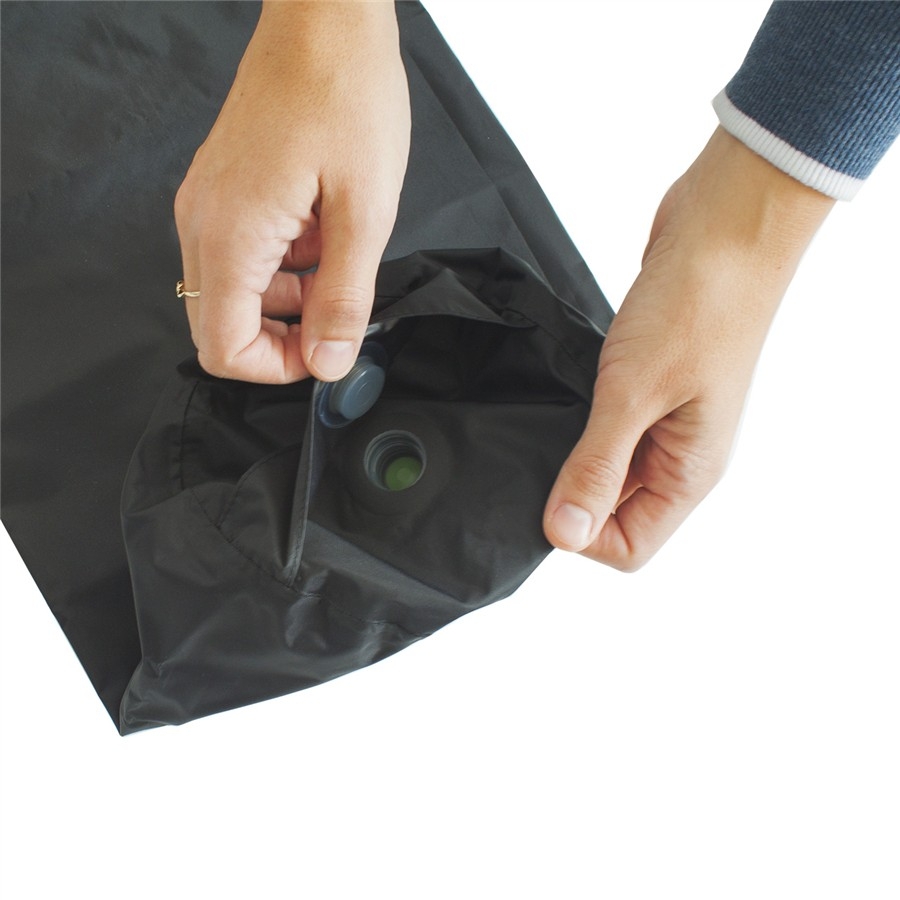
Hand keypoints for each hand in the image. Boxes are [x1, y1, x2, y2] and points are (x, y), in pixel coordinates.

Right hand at [174, 1, 409, 382]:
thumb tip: (329, 362)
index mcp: (231, 235)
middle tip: (338, 312)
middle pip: (220, 326)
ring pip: (233, 294)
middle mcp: (203, 223)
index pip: (223, 348)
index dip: (276, 367)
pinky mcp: (223, 191)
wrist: (324, 20)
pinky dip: (283, 266)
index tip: (326, 350)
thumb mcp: (365, 211)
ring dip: (288, 300)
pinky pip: (242, 256)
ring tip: (339, 260)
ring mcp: (208, 204)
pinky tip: (323, 234)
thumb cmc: (346, 96)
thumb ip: (344, 297)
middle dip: (282, 338)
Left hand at [543, 128, 834, 569]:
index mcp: (689, 472)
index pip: (630, 545)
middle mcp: (679, 454)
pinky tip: (563, 395)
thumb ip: (597, 466)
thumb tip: (565, 534)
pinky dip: (580, 419)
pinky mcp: (647, 383)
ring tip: (550, 419)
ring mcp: (665, 418)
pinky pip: (606, 424)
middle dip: (572, 493)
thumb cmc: (698, 304)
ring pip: (608, 464)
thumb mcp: (635, 395)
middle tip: (536, 453)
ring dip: (574, 453)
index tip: (547, 496)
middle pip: (615, 510)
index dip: (583, 535)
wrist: (723, 225)